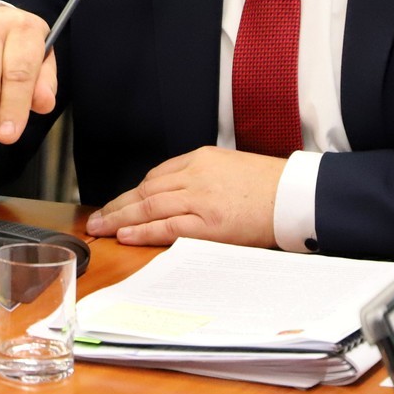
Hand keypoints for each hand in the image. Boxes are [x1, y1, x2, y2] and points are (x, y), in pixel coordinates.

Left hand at [86, 146, 285, 248]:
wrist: (297, 193)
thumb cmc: (269, 184)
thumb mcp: (230, 168)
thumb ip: (201, 177)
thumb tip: (175, 194)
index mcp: (200, 159)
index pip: (155, 176)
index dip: (132, 193)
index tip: (118, 204)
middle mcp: (195, 175)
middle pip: (145, 190)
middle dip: (117, 205)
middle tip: (96, 219)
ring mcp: (201, 199)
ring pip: (149, 207)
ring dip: (120, 218)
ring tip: (101, 228)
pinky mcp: (210, 223)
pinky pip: (168, 227)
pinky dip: (143, 231)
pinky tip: (126, 234)